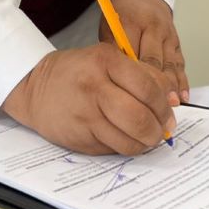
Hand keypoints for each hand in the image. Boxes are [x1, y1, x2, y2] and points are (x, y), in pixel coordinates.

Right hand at [2, 44, 175, 154]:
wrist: (35, 87)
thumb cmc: (77, 72)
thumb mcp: (108, 59)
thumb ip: (143, 74)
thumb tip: (173, 99)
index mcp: (106, 61)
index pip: (148, 87)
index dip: (164, 104)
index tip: (170, 110)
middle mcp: (95, 87)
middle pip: (140, 117)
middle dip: (158, 128)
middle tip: (161, 128)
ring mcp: (86, 114)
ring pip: (129, 140)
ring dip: (145, 142)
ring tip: (147, 136)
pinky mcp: (80, 137)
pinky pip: (115, 149)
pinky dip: (127, 147)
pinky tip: (126, 138)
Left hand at [101, 0, 189, 102]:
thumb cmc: (121, 15)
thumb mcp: (109, 27)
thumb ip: (112, 52)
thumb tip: (113, 83)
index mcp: (130, 22)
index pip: (130, 54)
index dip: (130, 79)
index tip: (128, 100)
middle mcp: (152, 27)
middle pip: (153, 61)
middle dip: (152, 87)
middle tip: (151, 109)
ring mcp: (167, 35)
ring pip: (169, 64)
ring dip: (170, 87)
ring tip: (169, 108)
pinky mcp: (177, 42)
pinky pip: (180, 63)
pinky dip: (182, 81)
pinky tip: (182, 97)